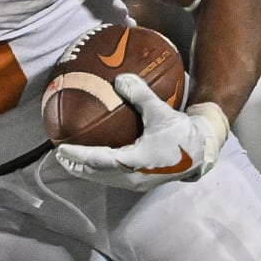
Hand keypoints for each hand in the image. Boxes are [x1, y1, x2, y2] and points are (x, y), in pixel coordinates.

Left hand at [55, 74, 229, 191]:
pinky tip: (94, 159)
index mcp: (135, 162)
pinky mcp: (141, 181)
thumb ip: (140, 95)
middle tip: (58, 154)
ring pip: (104, 178)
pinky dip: (99, 169)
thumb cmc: (182, 133)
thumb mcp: (161, 111)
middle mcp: (133, 177)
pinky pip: (113, 176)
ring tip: (71, 159)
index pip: (98, 161)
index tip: (60, 149)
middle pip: (96, 174)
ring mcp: (136, 182)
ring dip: (86, 169)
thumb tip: (120, 78)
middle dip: (76, 165)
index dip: (78, 155)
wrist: (202, 152)